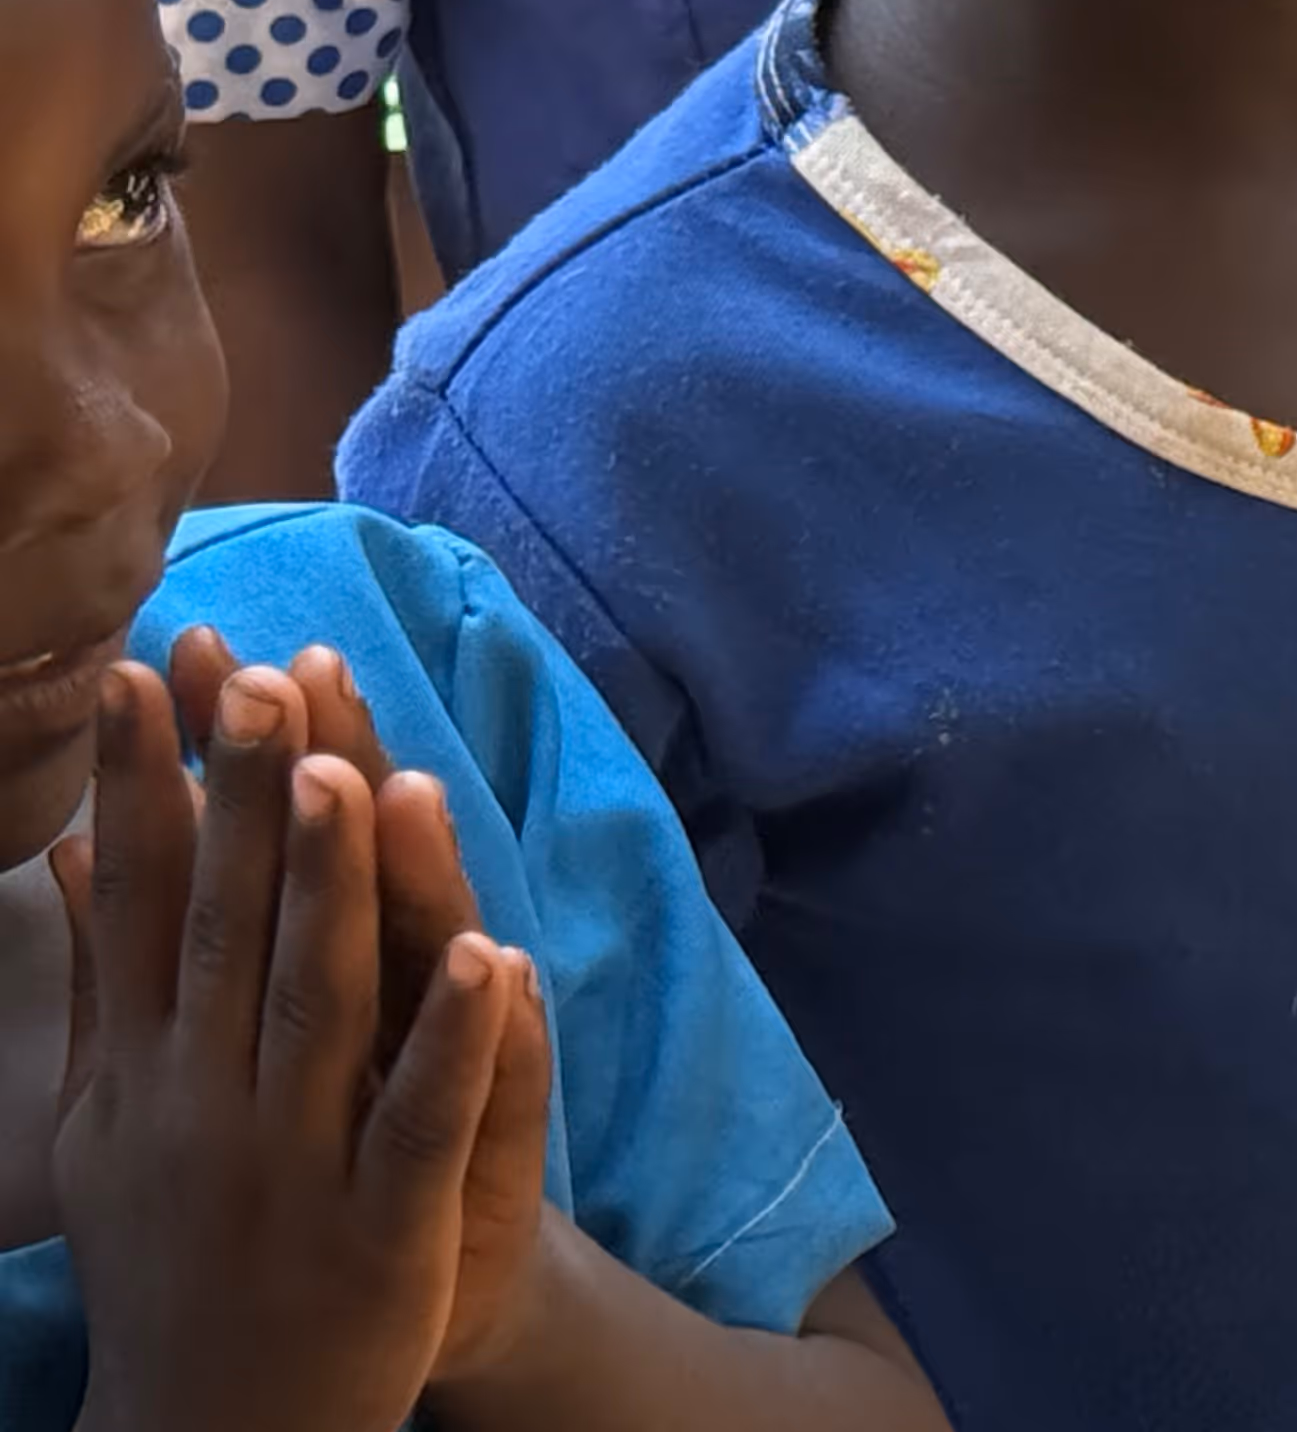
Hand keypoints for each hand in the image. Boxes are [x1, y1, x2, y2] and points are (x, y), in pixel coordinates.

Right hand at [56, 661, 539, 1431]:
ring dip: (337, 890)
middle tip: (251, 672)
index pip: (143, 903)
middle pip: (230, 929)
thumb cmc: (176, 1242)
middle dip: (243, 799)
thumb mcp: (111, 1117)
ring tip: (351, 775)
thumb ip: (108, 977)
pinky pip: (425, 1117)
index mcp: (144, 1070)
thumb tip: (78, 844)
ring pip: (321, 1005)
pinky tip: (493, 955)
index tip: (145, 666)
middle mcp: (204, 1104)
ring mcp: (294, 1163)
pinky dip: (457, 1038)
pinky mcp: (383, 1224)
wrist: (216, 1431)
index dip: (143, 783)